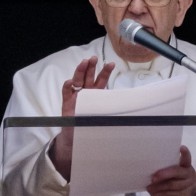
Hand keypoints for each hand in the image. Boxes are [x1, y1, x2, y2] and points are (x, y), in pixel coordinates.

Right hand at [49, 57, 114, 179]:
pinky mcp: (66, 103)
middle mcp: (85, 92)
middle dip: (90, 67)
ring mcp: (75, 96)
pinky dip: (67, 87)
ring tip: (83, 63)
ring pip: (77, 81)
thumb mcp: (103, 117)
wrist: (77, 137)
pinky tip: (70, 82)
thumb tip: (129, 110)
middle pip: (87, 77)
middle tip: (93, 58)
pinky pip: (66, 93)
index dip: (105, 72)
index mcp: (95, 94)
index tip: (111, 64)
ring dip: (79, 72)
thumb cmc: (91, 125)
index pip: (101, 81)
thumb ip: (111, 111)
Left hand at [147, 145, 195, 195]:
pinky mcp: (185, 195)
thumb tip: (151, 170)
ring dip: (158, 187)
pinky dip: (159, 193)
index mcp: (186, 166)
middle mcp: (190, 174)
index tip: (182, 147)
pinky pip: (170, 193)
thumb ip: (168, 171)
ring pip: (171, 184)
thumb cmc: (176, 184)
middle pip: (176, 172)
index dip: (185, 153)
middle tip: (153, 178)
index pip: (187, 158)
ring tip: (149, 188)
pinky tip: (152, 193)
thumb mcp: (174, 176)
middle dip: (163, 174)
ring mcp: (189, 185)